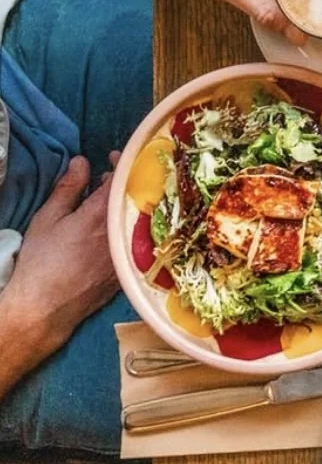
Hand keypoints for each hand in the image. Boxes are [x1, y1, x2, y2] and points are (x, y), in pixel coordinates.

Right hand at [0, 158, 117, 377]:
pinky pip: (137, 239)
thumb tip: (82, 162)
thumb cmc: (42, 260)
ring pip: (137, 218)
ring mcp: (129, 251)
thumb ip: (68, 188)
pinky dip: (129, 225)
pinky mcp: (130, 267)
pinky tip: (115, 225)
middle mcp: (123, 231)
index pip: (122, 179)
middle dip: (123, 183)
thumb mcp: (48, 218)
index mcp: (102, 214)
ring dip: (126, 204)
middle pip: (133, 197)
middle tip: (107, 177)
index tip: (114, 157)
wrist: (46, 306)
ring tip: (108, 200)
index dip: (121, 163)